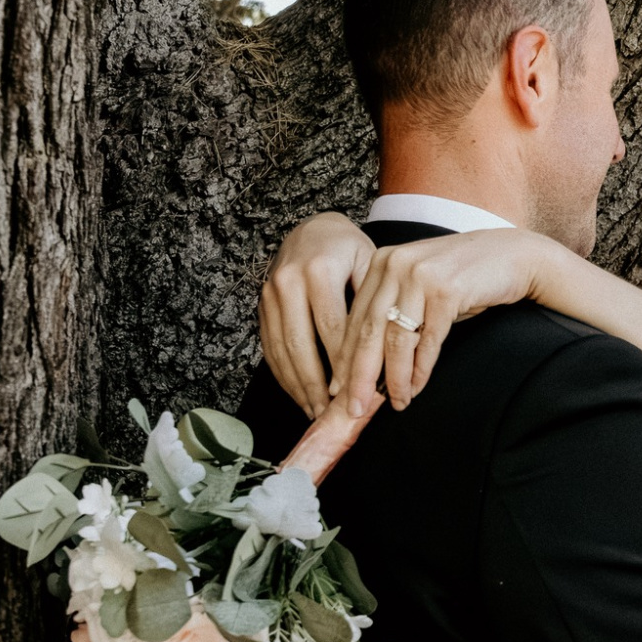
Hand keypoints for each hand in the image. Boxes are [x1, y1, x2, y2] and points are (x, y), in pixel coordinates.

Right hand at [259, 212, 373, 417]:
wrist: (312, 229)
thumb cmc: (348, 250)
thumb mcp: (368, 264)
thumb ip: (371, 305)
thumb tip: (380, 357)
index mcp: (318, 271)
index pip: (331, 329)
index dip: (341, 364)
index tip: (353, 392)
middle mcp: (287, 282)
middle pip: (301, 344)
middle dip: (316, 384)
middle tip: (330, 413)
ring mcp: (269, 295)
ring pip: (281, 349)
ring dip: (297, 385)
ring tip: (314, 411)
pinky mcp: (261, 306)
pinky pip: (269, 346)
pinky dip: (282, 374)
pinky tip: (298, 393)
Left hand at [332, 228, 561, 414]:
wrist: (514, 257)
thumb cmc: (466, 278)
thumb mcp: (421, 288)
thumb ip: (394, 312)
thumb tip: (368, 366)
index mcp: (382, 262)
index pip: (355, 318)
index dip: (346, 359)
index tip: (340, 389)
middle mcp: (396, 264)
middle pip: (369, 330)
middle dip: (360, 375)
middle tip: (354, 409)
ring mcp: (420, 275)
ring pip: (397, 339)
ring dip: (395, 378)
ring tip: (396, 403)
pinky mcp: (446, 289)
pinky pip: (427, 340)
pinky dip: (420, 369)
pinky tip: (416, 387)